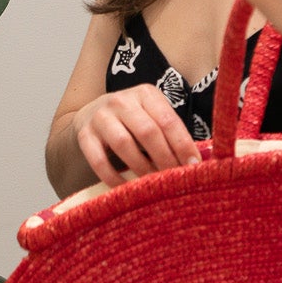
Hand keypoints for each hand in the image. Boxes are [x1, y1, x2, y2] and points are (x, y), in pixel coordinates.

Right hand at [73, 87, 202, 186]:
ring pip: (124, 144)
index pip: (168, 120)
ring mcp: (100, 117)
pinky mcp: (84, 135)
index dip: (182, 145)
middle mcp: (122, 101)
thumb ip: (171, 133)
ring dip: (142, 168)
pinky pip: (99, 160)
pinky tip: (125, 188)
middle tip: (175, 179)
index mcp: (146, 94)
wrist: (90, 115)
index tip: (193, 166)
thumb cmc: (132, 121)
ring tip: (153, 184)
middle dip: (165, 158)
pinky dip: (113, 177)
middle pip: (148, 132)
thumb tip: (197, 161)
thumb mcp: (152, 116)